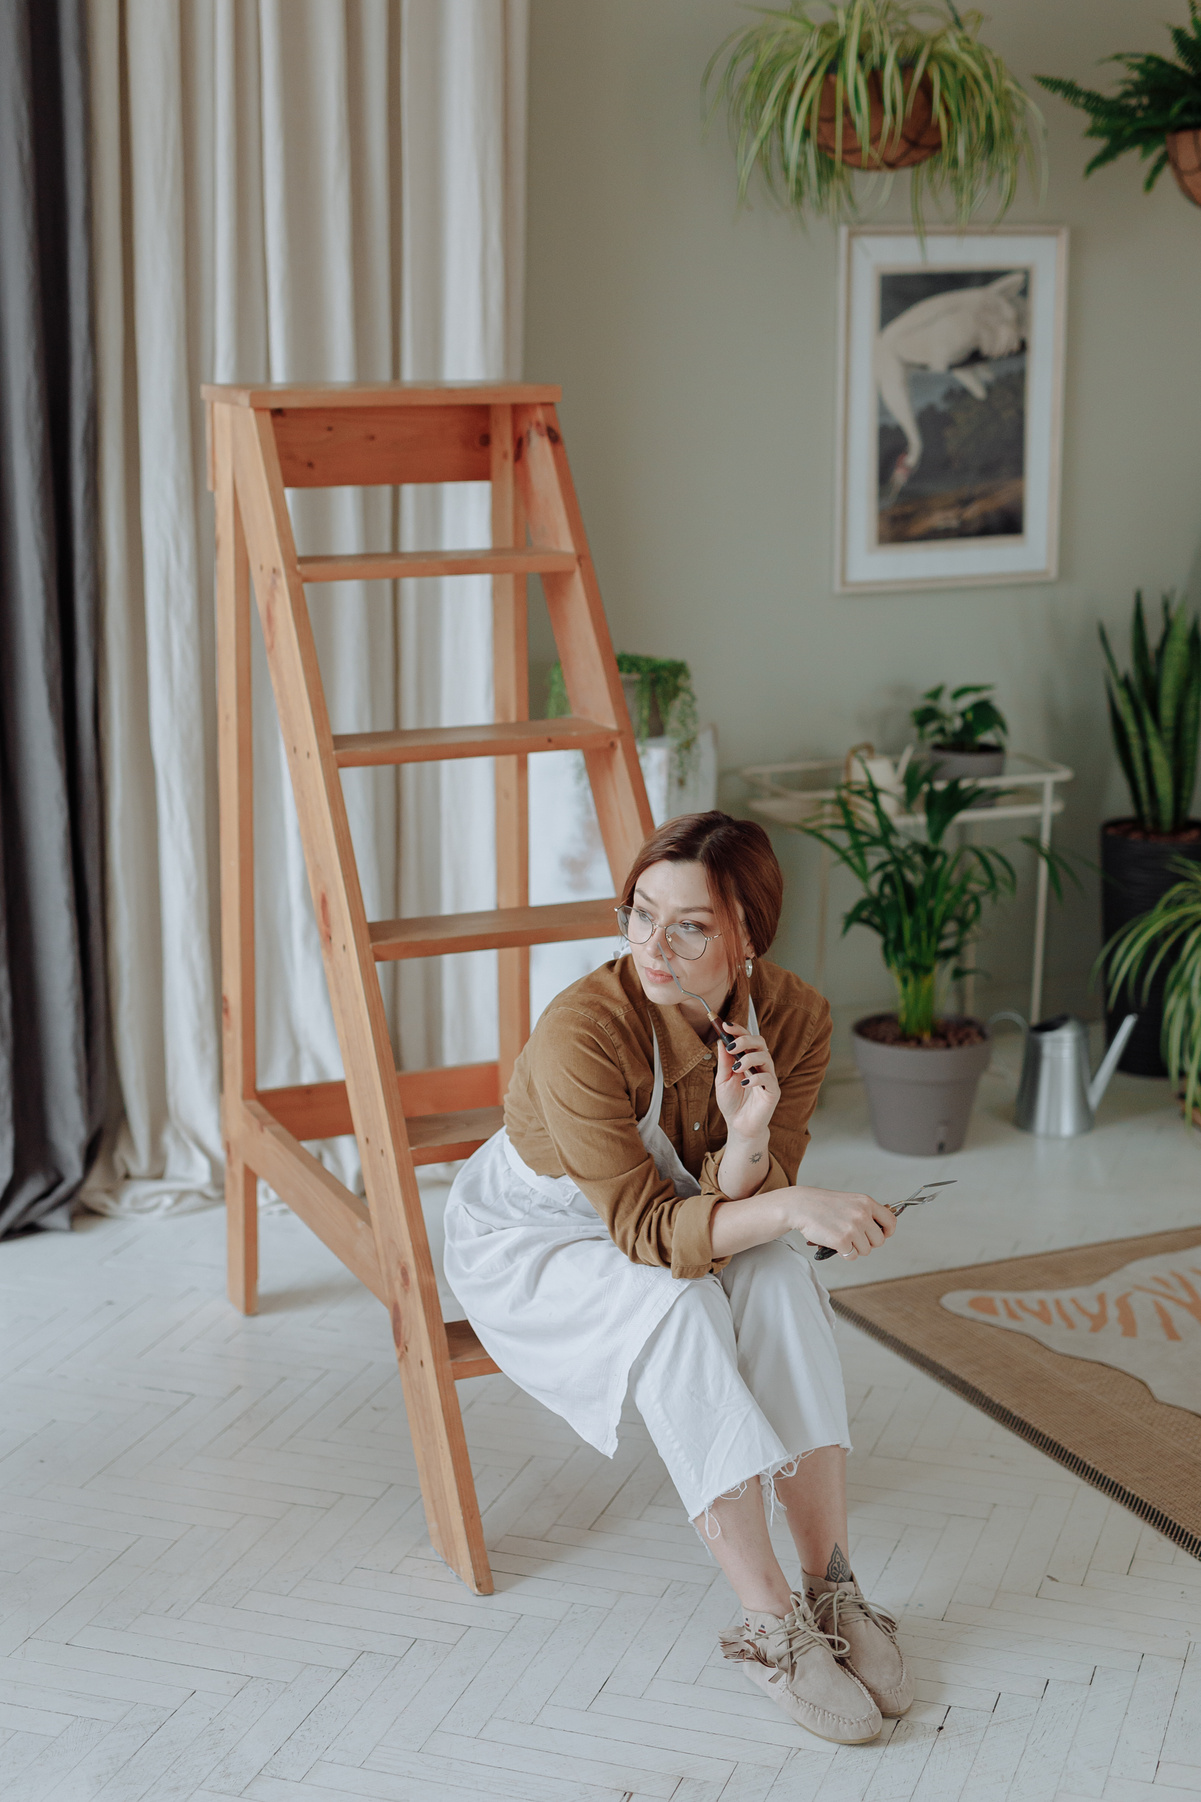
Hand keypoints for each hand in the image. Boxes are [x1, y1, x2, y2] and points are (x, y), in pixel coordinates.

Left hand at [714, 1018, 779, 1140]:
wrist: (738, 1125)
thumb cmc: (732, 1102)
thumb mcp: (722, 1080)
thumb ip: (724, 1062)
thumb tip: (721, 1041)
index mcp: (748, 1060)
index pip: (747, 1039)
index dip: (738, 1029)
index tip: (725, 1025)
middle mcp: (760, 1065)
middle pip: (760, 1042)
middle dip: (745, 1040)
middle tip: (732, 1047)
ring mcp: (768, 1077)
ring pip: (766, 1057)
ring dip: (750, 1058)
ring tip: (737, 1068)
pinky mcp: (773, 1092)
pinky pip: (769, 1079)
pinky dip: (756, 1078)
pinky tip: (745, 1083)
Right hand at [787, 1186, 896, 1259]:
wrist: (801, 1206)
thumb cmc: (823, 1205)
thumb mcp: (849, 1201)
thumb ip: (865, 1213)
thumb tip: (881, 1232)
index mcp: (866, 1202)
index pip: (891, 1222)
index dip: (887, 1232)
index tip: (880, 1235)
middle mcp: (863, 1214)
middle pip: (879, 1241)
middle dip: (868, 1243)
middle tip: (853, 1238)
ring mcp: (853, 1228)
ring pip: (866, 1251)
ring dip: (854, 1249)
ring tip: (841, 1238)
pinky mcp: (842, 1241)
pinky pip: (852, 1257)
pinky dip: (843, 1254)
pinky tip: (834, 1243)